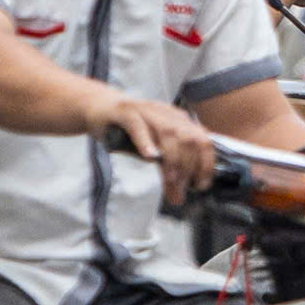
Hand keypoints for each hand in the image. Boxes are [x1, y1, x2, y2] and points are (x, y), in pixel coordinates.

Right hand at [91, 94, 218, 204]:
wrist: (99, 107)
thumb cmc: (128, 131)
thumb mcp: (153, 150)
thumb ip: (167, 169)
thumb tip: (179, 197)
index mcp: (179, 120)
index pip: (204, 141)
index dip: (206, 164)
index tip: (200, 185)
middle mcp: (167, 113)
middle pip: (189, 139)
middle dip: (189, 167)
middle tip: (181, 189)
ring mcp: (147, 111)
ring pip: (169, 133)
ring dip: (173, 159)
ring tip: (170, 179)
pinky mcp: (126, 112)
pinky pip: (139, 125)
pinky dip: (146, 141)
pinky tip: (149, 157)